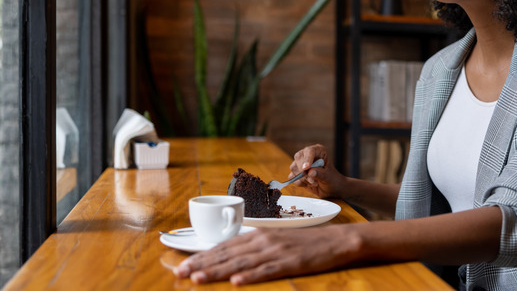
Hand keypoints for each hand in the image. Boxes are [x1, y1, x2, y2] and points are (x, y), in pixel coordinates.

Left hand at [173, 225, 360, 284]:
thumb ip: (255, 247)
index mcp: (259, 235)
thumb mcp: (277, 240)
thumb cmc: (306, 242)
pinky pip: (268, 271)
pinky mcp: (291, 263)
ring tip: (198, 278)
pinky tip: (238, 282)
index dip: (202, 256)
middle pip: (227, 254)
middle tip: (180, 273)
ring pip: (241, 263)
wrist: (337, 239)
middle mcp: (264, 241)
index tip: (182, 265)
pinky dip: (252, 277)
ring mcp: (277, 252)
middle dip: (202, 264)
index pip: (225, 246)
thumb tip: (232, 257)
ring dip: (219, 271)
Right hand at [289, 144, 347, 198]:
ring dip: (303, 178)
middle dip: (304, 171)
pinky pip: (292, 177)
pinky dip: (299, 182)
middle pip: (298, 158)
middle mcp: (308, 155)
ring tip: (314, 183)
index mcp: (319, 151)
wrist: (330, 188)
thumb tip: (310, 172)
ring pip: (294, 168)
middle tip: (313, 181)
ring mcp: (301, 163)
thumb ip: (321, 174)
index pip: (310, 151)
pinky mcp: (297, 173)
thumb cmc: (332, 180)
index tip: (306, 168)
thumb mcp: (329, 177)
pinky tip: (308, 184)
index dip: (307, 159)